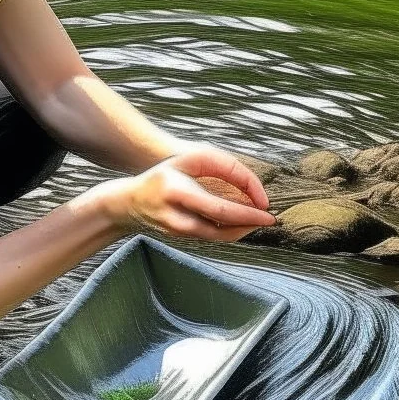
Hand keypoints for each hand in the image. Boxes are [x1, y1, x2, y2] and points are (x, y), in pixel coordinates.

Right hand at [96, 146, 276, 242]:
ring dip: (241, 230)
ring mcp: (177, 231)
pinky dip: (229, 231)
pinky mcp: (180, 238)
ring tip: (258, 220)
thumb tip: (248, 185)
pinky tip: (241, 223)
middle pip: (220, 226)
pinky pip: (210, 236)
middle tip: (270, 219)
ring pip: (217, 236)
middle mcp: (177, 216)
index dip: (246, 211)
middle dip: (249, 223)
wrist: (128, 202)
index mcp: (178, 192)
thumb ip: (217, 166)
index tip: (265, 206)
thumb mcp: (186, 161)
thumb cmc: (163, 175)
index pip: (220, 207)